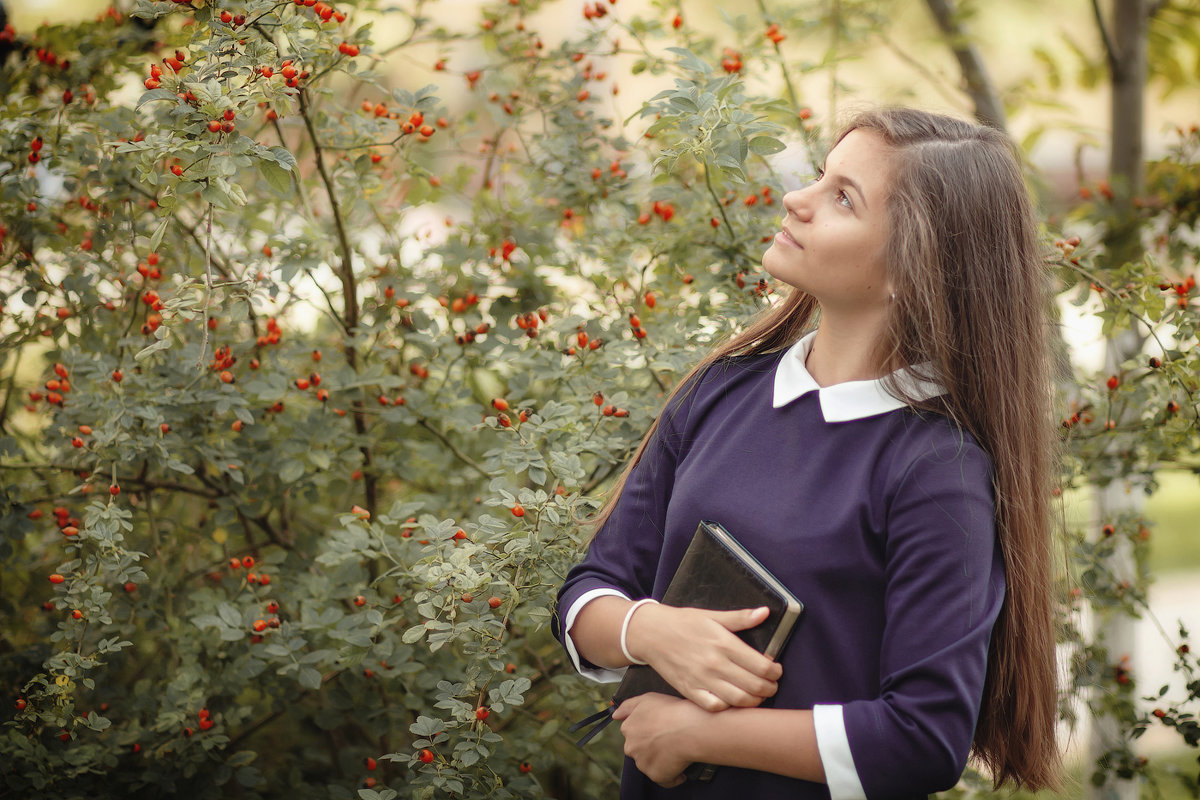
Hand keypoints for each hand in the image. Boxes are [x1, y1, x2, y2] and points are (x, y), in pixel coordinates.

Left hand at [613, 693, 711, 787]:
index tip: (659, 729)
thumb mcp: (648, 698)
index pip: (633, 733)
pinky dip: (673, 775)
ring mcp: (642, 763)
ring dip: (660, 760)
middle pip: (639, 750)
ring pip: (650, 764)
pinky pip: (664, 779)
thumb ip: (628, 706)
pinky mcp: (656, 775)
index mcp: (628, 728)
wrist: (691, 729)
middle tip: (669, 739)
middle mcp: (631, 747)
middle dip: (651, 747)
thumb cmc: (672, 711)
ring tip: (676, 750)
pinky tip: (681, 764)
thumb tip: (615, 715)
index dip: (648, 731)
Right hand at [624, 604, 781, 711]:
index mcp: (724, 643)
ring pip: (739, 700)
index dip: (775, 672)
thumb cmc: (683, 623)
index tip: (776, 670)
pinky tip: (733, 700)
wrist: (651, 633)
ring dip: (754, 701)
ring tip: (758, 695)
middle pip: (755, 686)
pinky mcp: (690, 691)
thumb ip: (740, 618)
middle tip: (771, 685)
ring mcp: (702, 680)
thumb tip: (764, 613)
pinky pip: (715, 706)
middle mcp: (715, 664)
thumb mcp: (712, 615)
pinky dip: (729, 707)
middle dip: (770, 688)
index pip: (762, 666)